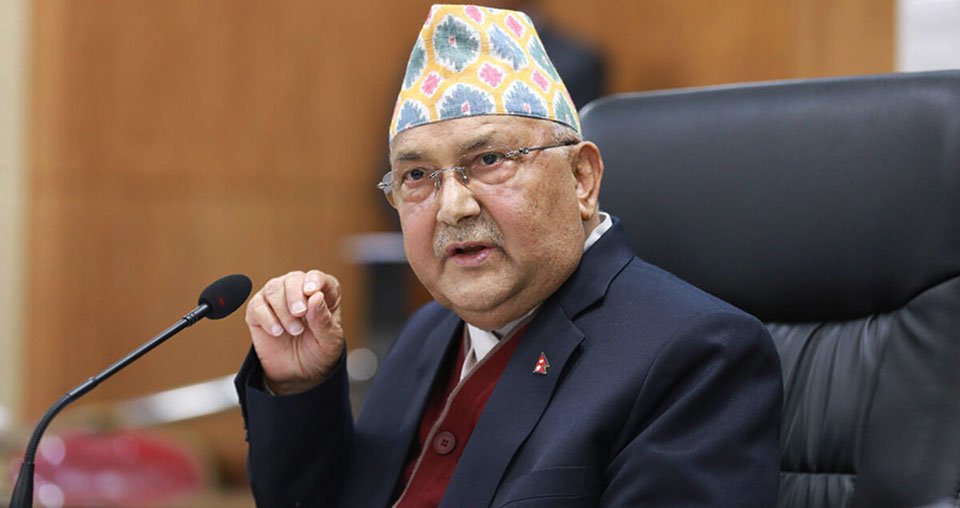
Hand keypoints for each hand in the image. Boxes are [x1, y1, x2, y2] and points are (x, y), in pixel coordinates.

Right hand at [245, 270, 343, 394]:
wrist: (297, 374)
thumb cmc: (318, 353)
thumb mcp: (329, 341)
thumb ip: (323, 320)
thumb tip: (315, 297)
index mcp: (323, 294)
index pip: (319, 278)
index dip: (315, 280)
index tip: (311, 292)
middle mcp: (299, 291)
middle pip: (293, 279)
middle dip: (295, 295)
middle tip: (299, 314)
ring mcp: (277, 298)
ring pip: (274, 288)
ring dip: (283, 310)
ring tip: (293, 331)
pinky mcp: (258, 310)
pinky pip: (257, 305)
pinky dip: (266, 318)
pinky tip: (276, 331)